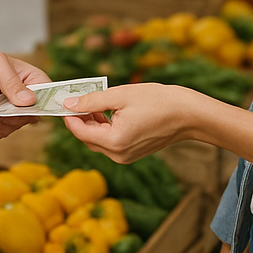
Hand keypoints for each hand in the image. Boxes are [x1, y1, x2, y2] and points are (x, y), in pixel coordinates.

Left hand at [0, 50, 48, 139]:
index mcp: (34, 81)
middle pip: (30, 116)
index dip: (45, 105)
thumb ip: (11, 82)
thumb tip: (28, 101)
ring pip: (13, 127)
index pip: (50, 96)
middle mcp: (26, 100)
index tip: (27, 106)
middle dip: (9, 112)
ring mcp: (12, 114)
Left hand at [62, 82, 201, 162]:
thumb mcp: (120, 95)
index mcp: (114, 141)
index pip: (80, 131)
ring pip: (97, 141)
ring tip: (92, 103)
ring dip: (91, 124)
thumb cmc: (157, 101)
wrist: (188, 115)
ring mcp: (125, 157)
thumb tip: (69, 104)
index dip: (69, 116)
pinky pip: (109, 143)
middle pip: (86, 139)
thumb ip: (92, 101)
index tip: (64, 100)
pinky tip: (106, 113)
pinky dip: (103, 130)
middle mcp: (118, 155)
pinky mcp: (132, 154)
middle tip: (77, 99)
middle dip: (79, 120)